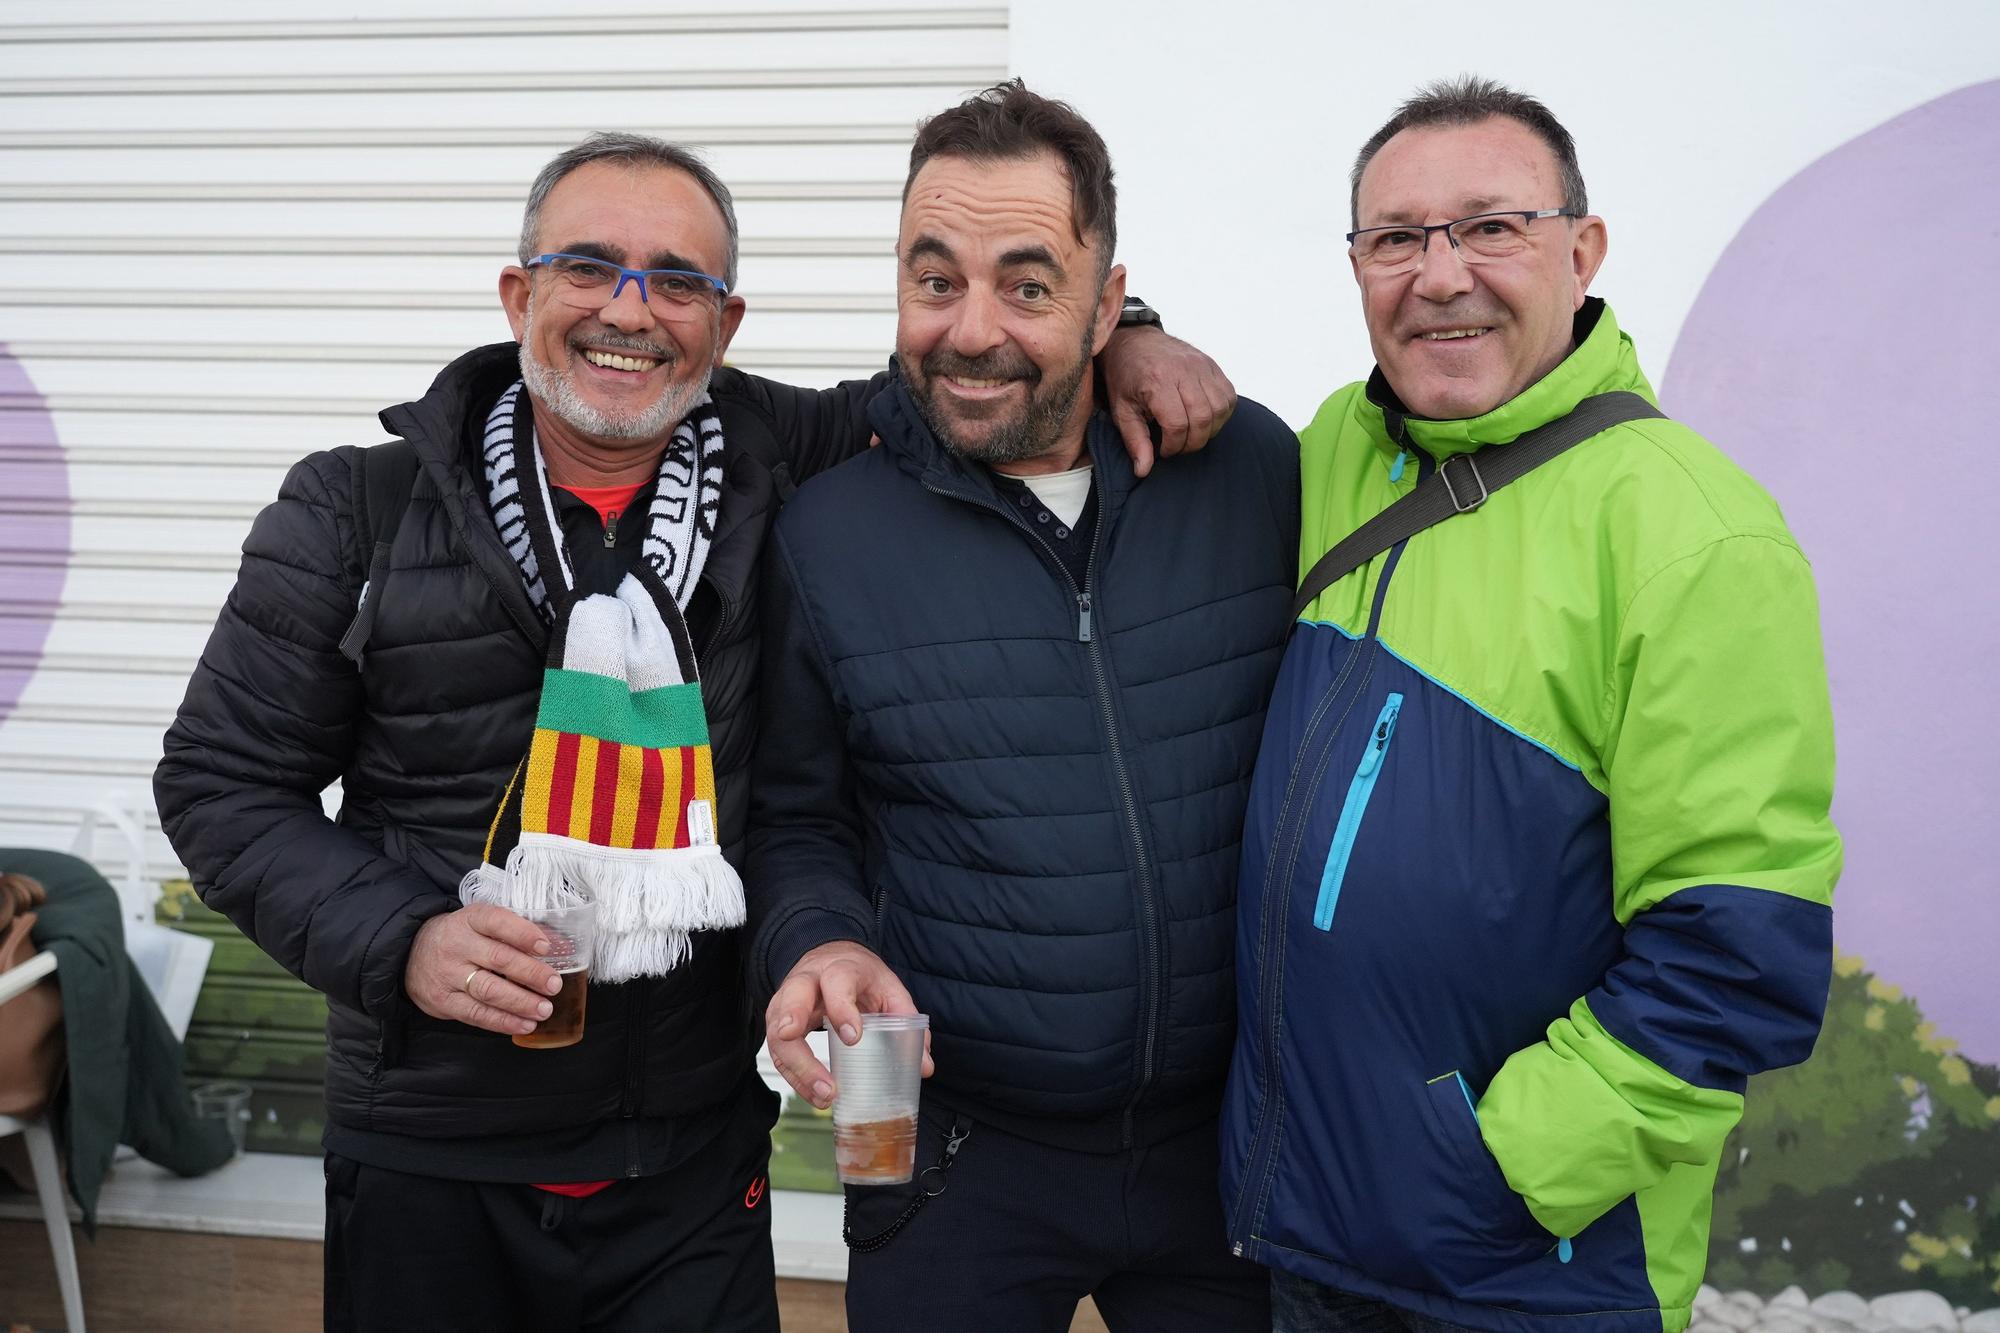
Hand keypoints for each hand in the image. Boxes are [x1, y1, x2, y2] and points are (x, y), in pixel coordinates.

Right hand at [404, 904, 562, 1035]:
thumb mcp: (482, 924)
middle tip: (554, 985)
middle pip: (498, 959)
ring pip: (488, 990)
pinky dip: (503, 1021)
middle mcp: (458, 945)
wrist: (411, 953)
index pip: (497, 922)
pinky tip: (524, 1024)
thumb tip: (563, 947)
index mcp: (471, 919)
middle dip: (531, 974)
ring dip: (521, 1002)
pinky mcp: (443, 1001)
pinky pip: (476, 1014)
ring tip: (544, 1009)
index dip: (523, 934)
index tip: (546, 947)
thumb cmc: (462, 937)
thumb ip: (517, 933)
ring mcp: (448, 974)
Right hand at [765, 940, 932, 1108]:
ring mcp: (786, 1001)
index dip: (842, 1009)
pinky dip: (795, 1077)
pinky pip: (778, 1052)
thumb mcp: (887, 987)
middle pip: (792, 1001)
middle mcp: (806, 982)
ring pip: (778, 1033)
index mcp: (839, 968)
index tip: (853, 1038)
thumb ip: (906, 1020)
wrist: (828, 956)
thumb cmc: (859, 976)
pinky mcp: (777, 1022)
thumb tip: (924, 1066)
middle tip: (818, 1067)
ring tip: (824, 1095)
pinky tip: (814, 1095)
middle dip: (799, 1034)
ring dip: (799, 1069)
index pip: (836, 983)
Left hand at [1101, 326, 1236, 477]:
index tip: (1164, 450)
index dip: (1173, 445)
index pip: (1177, 424)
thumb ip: (1135, 440)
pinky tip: (1204, 418)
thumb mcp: (1121, 410)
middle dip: (1193, 442)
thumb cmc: (1125, 376)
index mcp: (1157, 380)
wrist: (1133, 340)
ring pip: (1220, 407)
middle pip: (1203, 417)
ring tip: (1191, 433)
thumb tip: (1143, 470)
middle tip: (1178, 445)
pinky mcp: (1211, 364)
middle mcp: (1183, 370)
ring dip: (1210, 429)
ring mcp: (1201, 365)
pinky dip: (1221, 413)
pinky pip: (1228, 395)